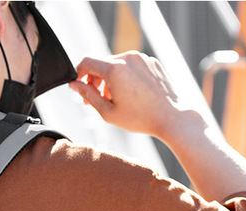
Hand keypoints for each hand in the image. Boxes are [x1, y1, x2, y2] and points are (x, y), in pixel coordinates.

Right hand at [68, 51, 188, 142]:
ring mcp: (142, 58)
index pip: (87, 62)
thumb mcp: (107, 112)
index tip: (78, 87)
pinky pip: (131, 66)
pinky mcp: (151, 61)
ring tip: (113, 99)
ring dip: (109, 79)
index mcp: (114, 69)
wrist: (172, 117)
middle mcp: (128, 58)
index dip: (78, 74)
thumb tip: (74, 84)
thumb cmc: (140, 118)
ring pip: (116, 64)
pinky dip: (125, 77)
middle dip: (94, 80)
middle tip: (94, 99)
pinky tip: (130, 95)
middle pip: (101, 64)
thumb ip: (87, 96)